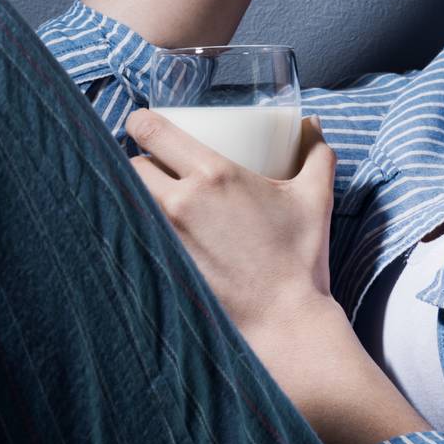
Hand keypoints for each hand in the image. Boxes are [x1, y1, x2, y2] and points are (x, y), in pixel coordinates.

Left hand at [123, 111, 337, 341]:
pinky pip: (135, 238)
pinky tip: (150, 234)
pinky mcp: (161, 268)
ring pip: (127, 201)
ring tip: (152, 199)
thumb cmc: (300, 258)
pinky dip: (139, 230)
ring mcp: (166, 238)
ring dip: (135, 196)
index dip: (139, 120)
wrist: (285, 322)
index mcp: (214, 175)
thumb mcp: (315, 197)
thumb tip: (312, 123)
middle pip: (131, 165)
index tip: (142, 123)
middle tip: (155, 166)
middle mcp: (181, 202)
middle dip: (139, 161)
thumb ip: (316, 153)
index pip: (152, 131)